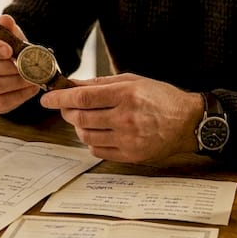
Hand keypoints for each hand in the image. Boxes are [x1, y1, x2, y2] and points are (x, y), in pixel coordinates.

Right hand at [0, 14, 41, 113]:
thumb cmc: (5, 48)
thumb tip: (6, 20)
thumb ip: (7, 27)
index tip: (10, 50)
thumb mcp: (8, 34)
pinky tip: (30, 89)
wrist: (4, 67)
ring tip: (32, 78)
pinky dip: (18, 96)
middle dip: (9, 67)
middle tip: (28, 66)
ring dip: (16, 82)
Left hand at [39, 73, 204, 162]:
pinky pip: (98, 150)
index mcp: (127, 95)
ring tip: (86, 119)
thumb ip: (102, 84)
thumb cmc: (161, 98)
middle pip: (81, 117)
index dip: (60, 98)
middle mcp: (126, 118)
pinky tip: (99, 133)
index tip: (47, 98)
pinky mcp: (131, 156)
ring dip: (79, 127)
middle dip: (67, 112)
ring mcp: (128, 139)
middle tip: (67, 107)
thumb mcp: (134, 81)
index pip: (83, 98)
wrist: (188, 122)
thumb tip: (74, 84)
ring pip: (86, 135)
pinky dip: (91, 141)